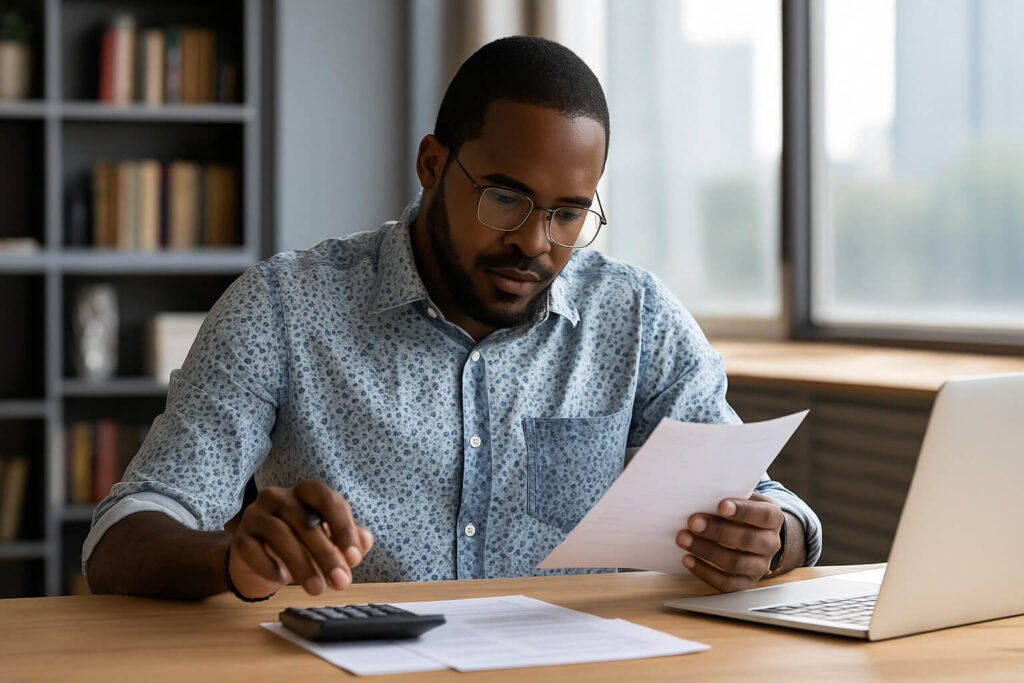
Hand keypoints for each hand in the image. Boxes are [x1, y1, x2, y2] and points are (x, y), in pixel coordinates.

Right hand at [227, 479, 373, 597]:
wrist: (258, 560)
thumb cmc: (301, 544)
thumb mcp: (329, 540)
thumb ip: (349, 539)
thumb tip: (365, 541)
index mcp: (306, 492)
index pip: (327, 500)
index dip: (343, 528)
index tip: (355, 558)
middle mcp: (279, 497)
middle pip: (304, 520)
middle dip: (326, 554)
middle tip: (340, 581)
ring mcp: (256, 515)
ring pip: (279, 534)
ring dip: (302, 565)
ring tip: (317, 589)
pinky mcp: (240, 537)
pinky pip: (253, 550)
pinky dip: (269, 566)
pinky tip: (281, 579)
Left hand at [675, 492, 784, 592]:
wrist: (756, 536)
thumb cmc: (742, 512)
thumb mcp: (743, 499)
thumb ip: (731, 495)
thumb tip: (704, 491)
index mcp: (773, 518)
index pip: (763, 516)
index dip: (743, 511)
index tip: (721, 505)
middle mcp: (771, 543)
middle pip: (747, 540)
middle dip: (717, 531)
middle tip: (692, 521)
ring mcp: (760, 566)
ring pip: (735, 563)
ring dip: (706, 550)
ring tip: (683, 538)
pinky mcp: (745, 582)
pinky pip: (726, 583)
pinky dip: (704, 572)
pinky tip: (687, 559)